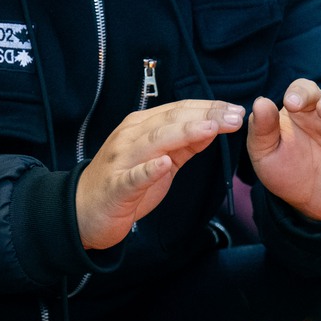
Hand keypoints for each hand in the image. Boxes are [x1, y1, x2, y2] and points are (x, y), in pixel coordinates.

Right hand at [75, 99, 243, 249]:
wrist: (82, 211)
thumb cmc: (124, 183)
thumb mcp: (161, 159)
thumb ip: (184, 143)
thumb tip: (214, 126)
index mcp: (142, 127)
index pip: (179, 110)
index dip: (209, 108)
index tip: (238, 110)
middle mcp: (131, 137)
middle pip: (171, 121)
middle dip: (205, 116)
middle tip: (236, 116)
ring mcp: (122, 161)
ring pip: (155, 141)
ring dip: (184, 133)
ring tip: (210, 128)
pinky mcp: (116, 187)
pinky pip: (133, 177)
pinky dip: (149, 169)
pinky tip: (164, 163)